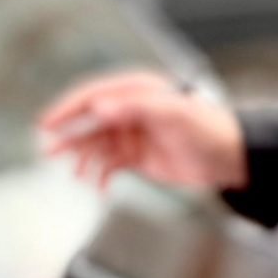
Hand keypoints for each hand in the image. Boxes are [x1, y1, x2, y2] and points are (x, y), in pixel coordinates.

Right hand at [36, 70, 249, 191]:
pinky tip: (97, 186)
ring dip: (83, 158)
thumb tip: (99, 109)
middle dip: (69, 135)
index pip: (94, 96)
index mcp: (136, 91)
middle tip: (48, 149)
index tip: (48, 123)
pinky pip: (109, 164)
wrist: (229, 156)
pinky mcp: (136, 155)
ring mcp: (132, 133)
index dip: (68, 108)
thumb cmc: (207, 128)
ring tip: (74, 173)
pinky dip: (100, 175)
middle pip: (89, 121)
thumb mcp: (173, 114)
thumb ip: (135, 108)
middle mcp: (130, 110)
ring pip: (96, 144)